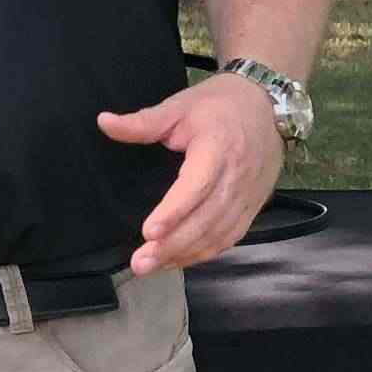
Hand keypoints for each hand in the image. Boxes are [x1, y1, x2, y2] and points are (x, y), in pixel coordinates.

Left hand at [96, 72, 288, 272]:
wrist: (267, 106)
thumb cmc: (219, 105)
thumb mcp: (180, 106)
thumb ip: (143, 122)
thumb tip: (104, 123)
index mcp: (218, 147)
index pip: (198, 185)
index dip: (174, 211)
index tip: (149, 232)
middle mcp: (237, 176)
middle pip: (207, 218)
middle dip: (173, 244)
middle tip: (140, 262)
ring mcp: (248, 194)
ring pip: (219, 233)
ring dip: (186, 254)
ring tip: (152, 266)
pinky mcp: (253, 206)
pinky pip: (230, 237)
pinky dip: (204, 253)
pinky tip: (178, 260)